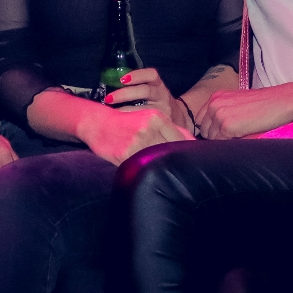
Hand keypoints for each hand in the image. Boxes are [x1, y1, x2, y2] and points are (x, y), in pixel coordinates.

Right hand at [76, 100, 191, 164]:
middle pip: (171, 151)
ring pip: (157, 161)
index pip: (181, 139)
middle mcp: (148, 128)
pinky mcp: (123, 154)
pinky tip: (146, 174)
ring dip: (161, 169)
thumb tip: (192, 142)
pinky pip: (139, 167)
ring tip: (164, 174)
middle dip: (176, 162)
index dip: (189, 152)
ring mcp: (135, 142)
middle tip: (183, 173)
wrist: (97, 122)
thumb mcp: (149, 118)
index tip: (195, 162)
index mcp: (157, 118)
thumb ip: (170, 129)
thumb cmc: (127, 122)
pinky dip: (145, 172)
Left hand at [103, 67, 174, 117]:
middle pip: (145, 91)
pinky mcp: (162, 123)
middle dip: (125, 94)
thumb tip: (109, 91)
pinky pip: (146, 122)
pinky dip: (133, 123)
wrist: (178, 117)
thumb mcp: (153, 91)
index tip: (122, 79)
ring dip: (126, 110)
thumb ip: (137, 88)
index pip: (151, 75)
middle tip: (109, 98)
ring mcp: (163, 110)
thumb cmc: (157, 102)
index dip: (137, 75)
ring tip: (112, 114)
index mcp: (158, 84)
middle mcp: (162, 96)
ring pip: (145, 108)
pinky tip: (122, 125)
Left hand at [192, 85, 292, 139]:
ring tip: (240, 136)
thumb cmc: (263, 103)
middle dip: (216, 136)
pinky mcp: (227, 126)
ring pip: (211, 138)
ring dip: (223, 141)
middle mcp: (214, 104)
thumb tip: (216, 129)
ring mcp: (219, 114)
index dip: (212, 129)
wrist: (281, 101)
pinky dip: (230, 144)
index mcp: (216, 97)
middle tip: (234, 136)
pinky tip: (243, 137)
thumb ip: (224, 110)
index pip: (201, 120)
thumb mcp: (238, 101)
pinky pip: (220, 142)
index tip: (222, 133)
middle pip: (204, 130)